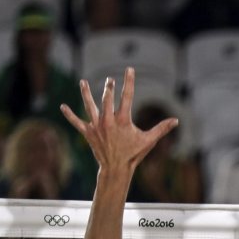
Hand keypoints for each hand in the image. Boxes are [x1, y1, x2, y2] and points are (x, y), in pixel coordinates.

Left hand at [60, 67, 177, 172]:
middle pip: (107, 99)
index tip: (129, 69)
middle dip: (109, 87)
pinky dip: (69, 114)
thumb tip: (176, 121)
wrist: (116, 168)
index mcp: (123, 120)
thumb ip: (161, 128)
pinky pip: (77, 122)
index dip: (129, 82)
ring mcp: (97, 126)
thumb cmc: (133, 154)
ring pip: (89, 106)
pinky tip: (62, 106)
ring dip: (85, 93)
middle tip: (110, 80)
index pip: (127, 96)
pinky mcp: (88, 133)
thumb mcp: (149, 140)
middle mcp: (108, 120)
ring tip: (82, 82)